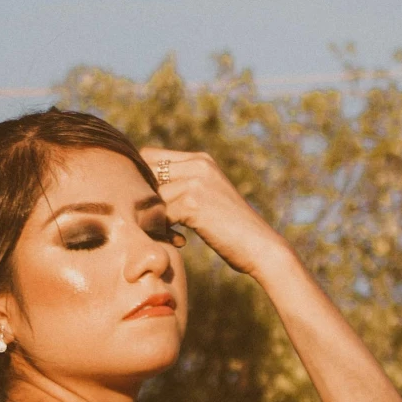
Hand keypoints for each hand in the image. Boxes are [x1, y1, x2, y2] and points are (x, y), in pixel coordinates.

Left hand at [139, 147, 281, 277]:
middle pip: (144, 171)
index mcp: (200, 159)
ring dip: (152, 217)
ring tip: (170, 234)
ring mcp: (195, 181)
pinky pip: (160, 215)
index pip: (149, 155)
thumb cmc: (232, 228)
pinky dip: (163, 231)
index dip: (140, 178)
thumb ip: (183, 186)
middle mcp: (197, 164)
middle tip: (153, 220)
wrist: (261, 246)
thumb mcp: (209, 196)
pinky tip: (181, 241)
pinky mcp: (193, 202)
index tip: (147, 203)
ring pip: (150, 196)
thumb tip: (144, 190)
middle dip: (141, 197)